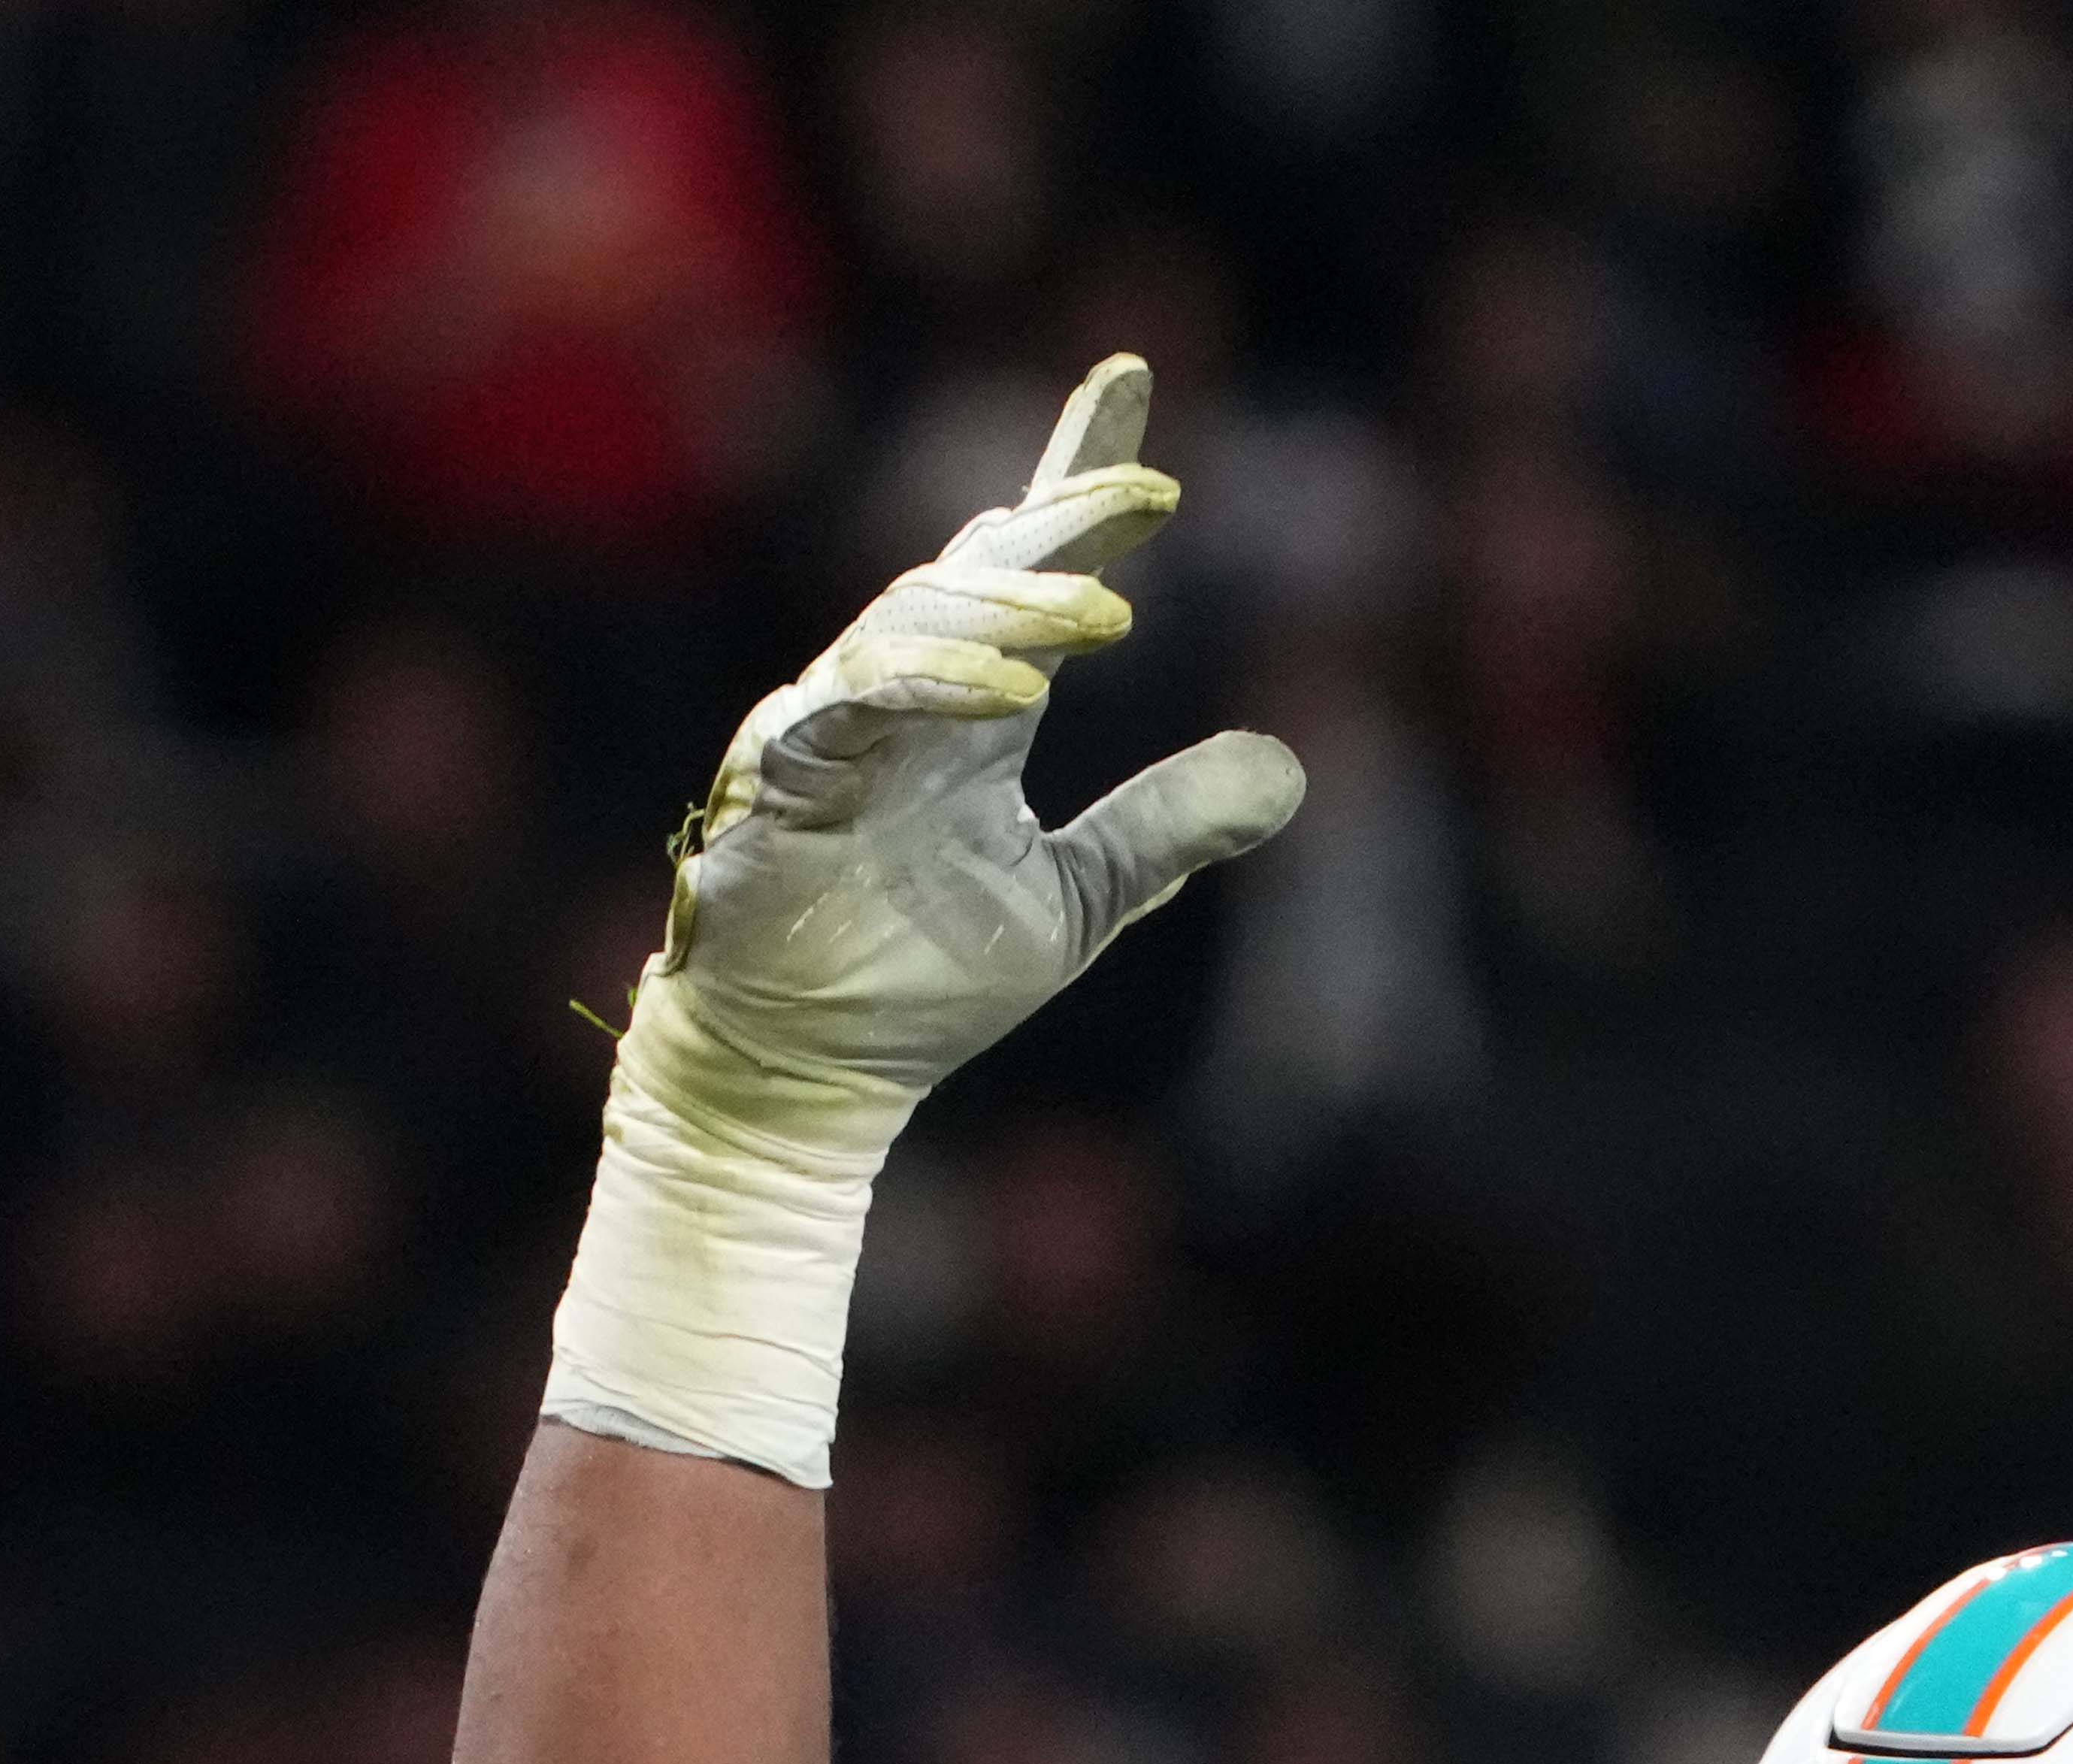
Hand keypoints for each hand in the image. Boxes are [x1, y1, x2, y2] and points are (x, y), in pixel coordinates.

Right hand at [622, 356, 1303, 1168]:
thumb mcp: (1081, 900)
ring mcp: (835, 725)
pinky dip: (931, 687)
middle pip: (980, 566)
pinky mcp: (782, 777)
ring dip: (1014, 609)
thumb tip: (1290, 770)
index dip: (1076, 479)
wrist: (810, 1069)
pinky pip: (853, 705)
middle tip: (1146, 489)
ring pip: (919, 619)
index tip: (1129, 385)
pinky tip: (1009, 690)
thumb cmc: (921, 982)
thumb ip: (1169, 828)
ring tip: (1106, 614)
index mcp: (973, 706)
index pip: (1026, 564)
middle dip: (1060, 515)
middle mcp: (904, 695)